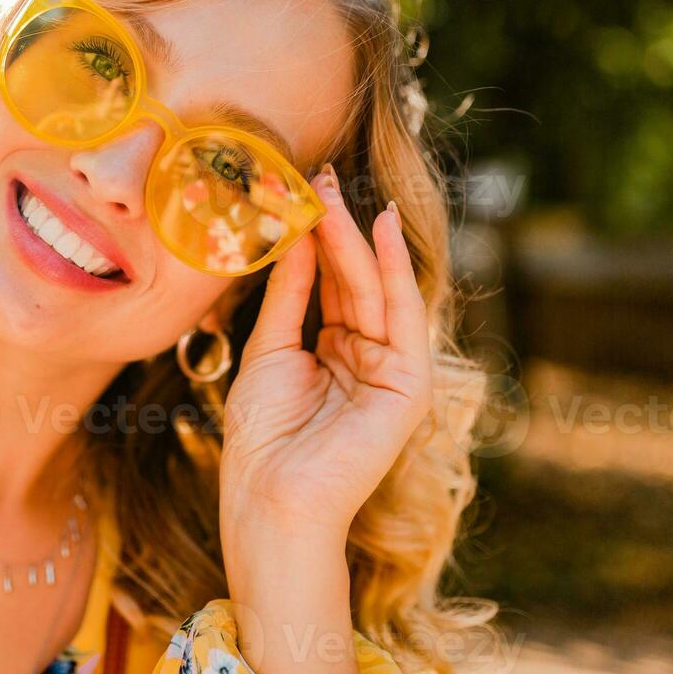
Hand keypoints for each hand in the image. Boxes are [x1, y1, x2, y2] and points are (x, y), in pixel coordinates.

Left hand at [219, 165, 433, 540]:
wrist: (270, 497)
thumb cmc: (262, 436)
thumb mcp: (269, 350)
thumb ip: (288, 295)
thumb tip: (296, 237)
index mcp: (336, 354)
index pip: (332, 284)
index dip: (319, 240)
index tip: (303, 190)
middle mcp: (369, 358)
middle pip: (355, 281)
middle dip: (338, 228)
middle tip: (320, 176)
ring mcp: (393, 371)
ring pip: (376, 290)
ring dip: (358, 238)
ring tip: (336, 191)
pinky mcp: (410, 386)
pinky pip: (403, 315)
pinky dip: (392, 270)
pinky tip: (379, 229)